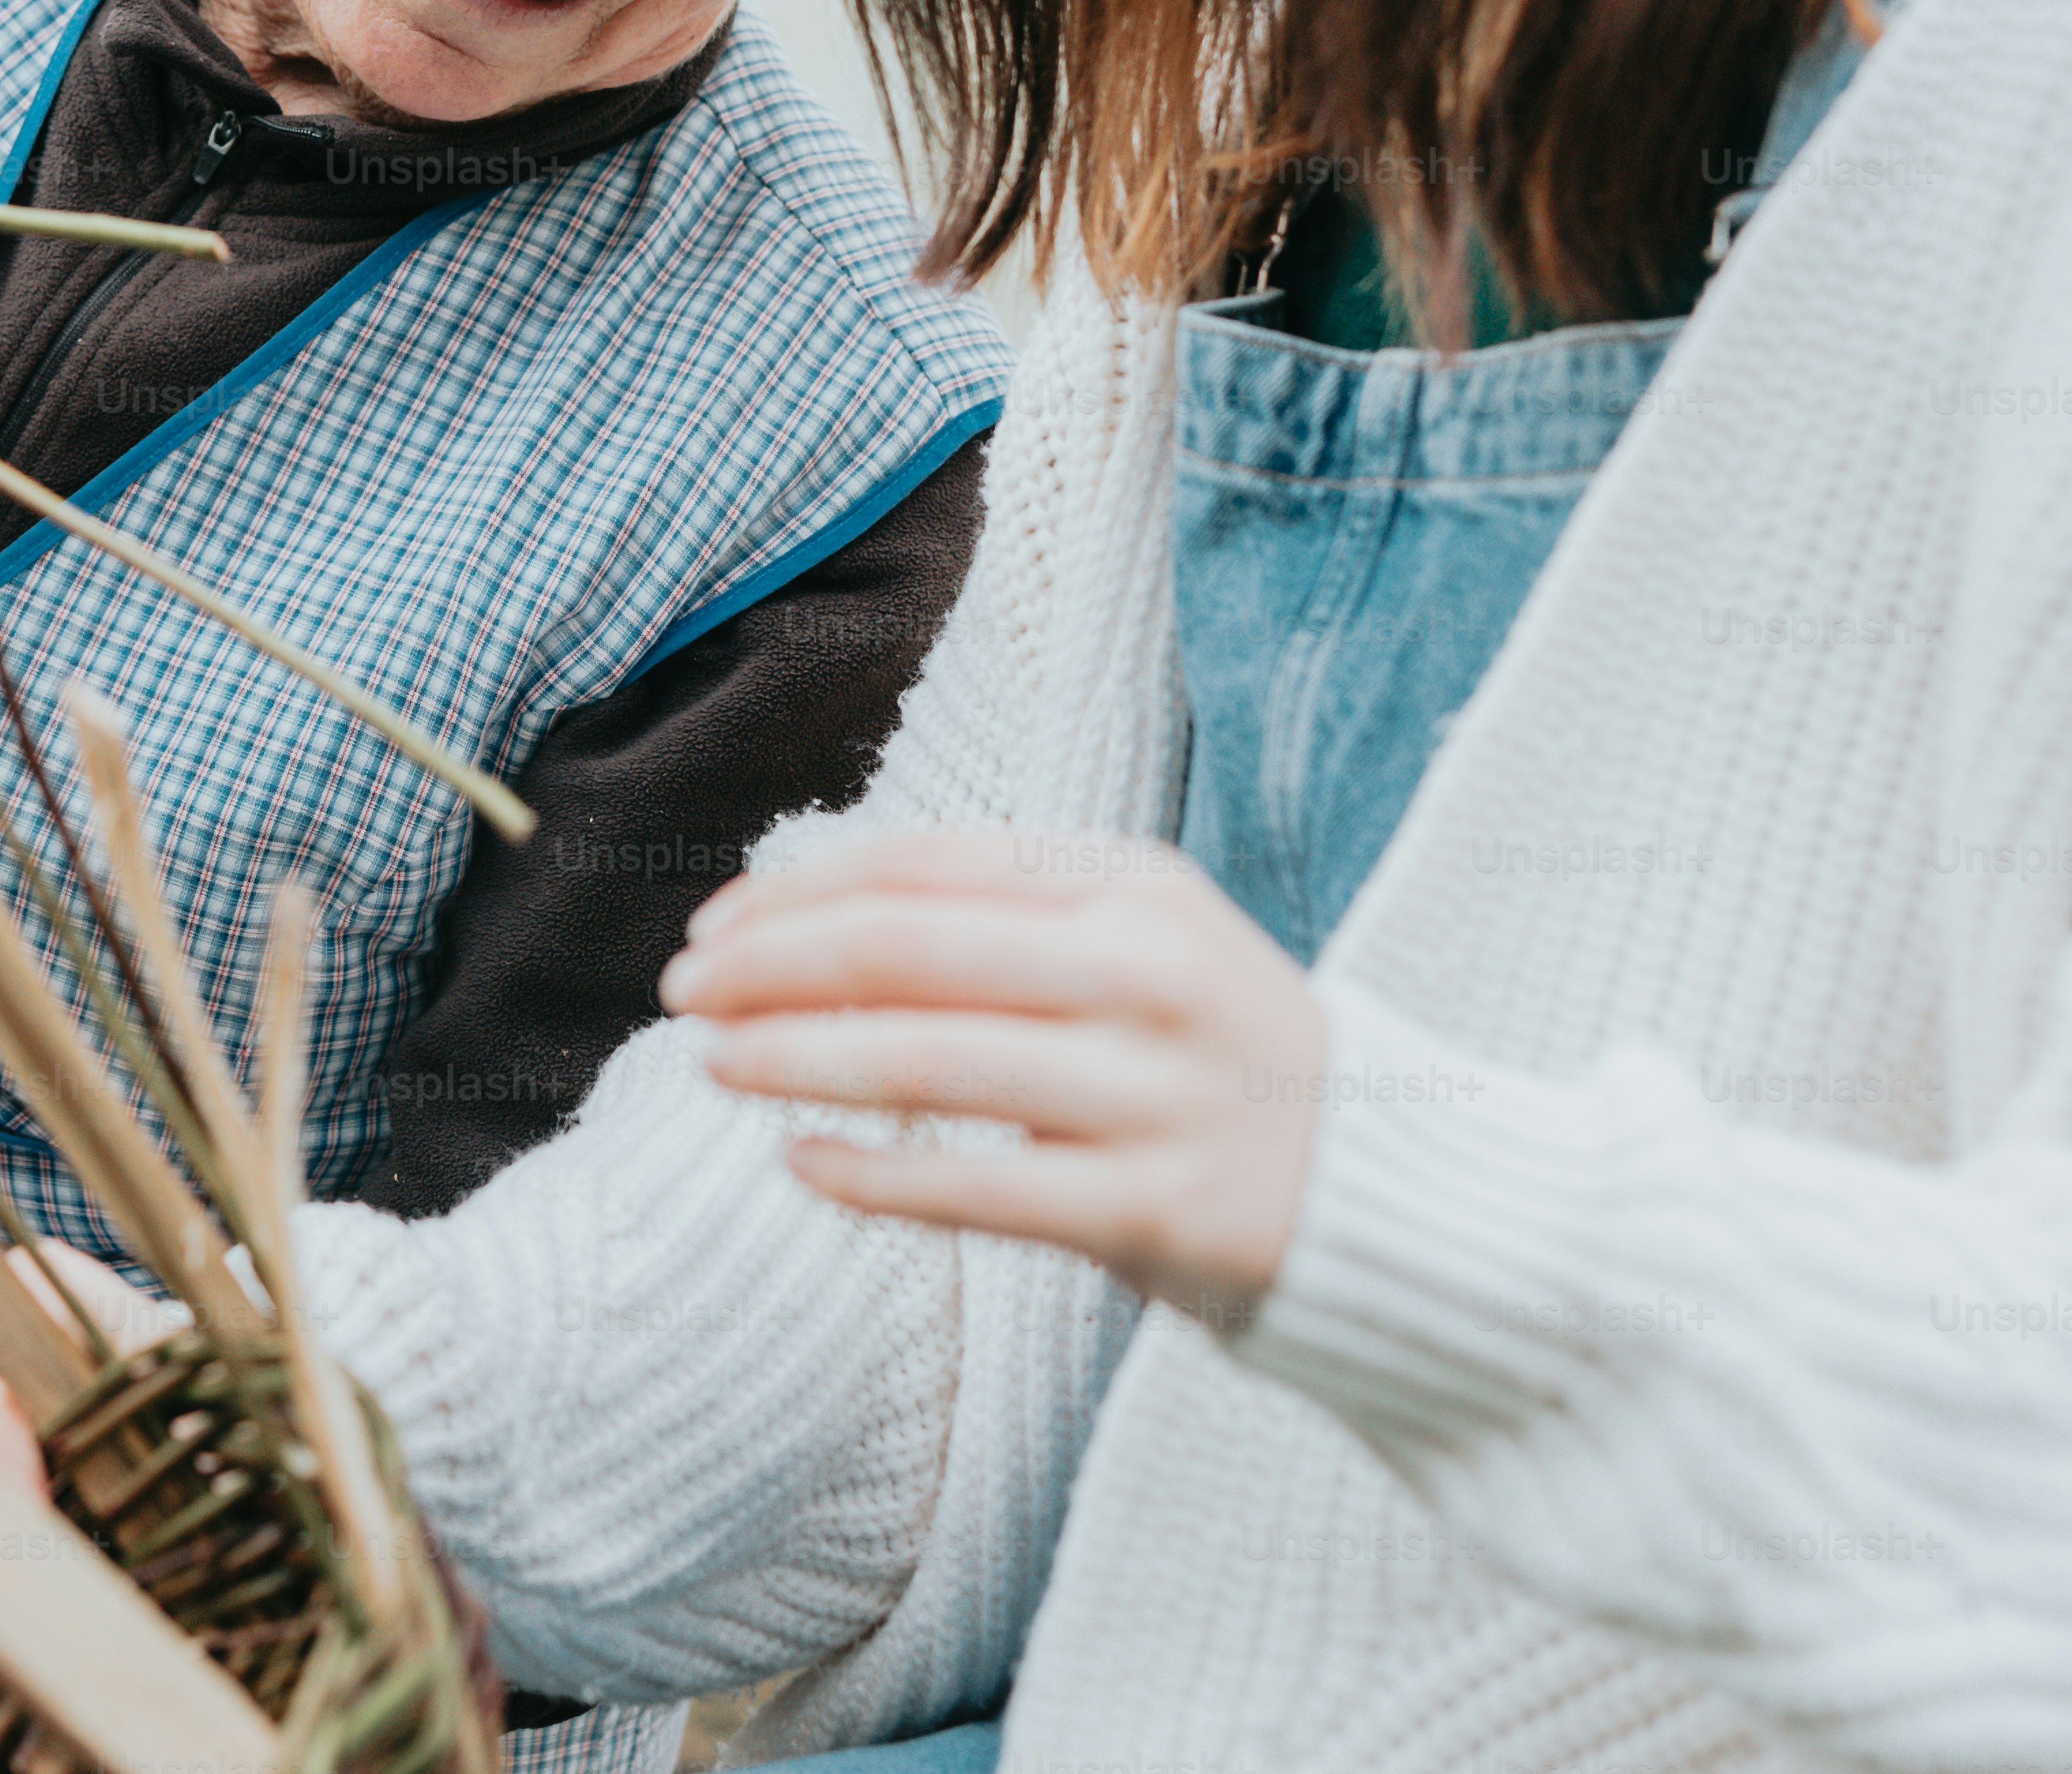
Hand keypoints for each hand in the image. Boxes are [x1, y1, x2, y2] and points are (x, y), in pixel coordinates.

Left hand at [663, 824, 1326, 1330]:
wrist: (1392, 1190)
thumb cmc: (1211, 1055)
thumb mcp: (1134, 945)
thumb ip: (998, 920)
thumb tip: (796, 915)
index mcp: (1134, 884)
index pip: (924, 862)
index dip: (798, 890)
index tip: (712, 926)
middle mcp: (1150, 971)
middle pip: (909, 946)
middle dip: (771, 964)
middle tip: (679, 992)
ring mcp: (1158, 1091)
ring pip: (929, 1061)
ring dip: (796, 1059)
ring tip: (711, 1065)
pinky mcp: (1158, 1208)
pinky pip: (979, 1189)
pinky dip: (873, 1174)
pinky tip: (801, 1161)